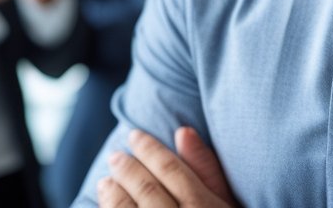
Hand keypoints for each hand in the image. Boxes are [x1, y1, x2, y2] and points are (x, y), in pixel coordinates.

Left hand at [99, 128, 234, 207]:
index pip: (171, 169)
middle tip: (115, 157)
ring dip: (114, 195)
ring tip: (106, 182)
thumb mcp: (226, 203)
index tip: (135, 135)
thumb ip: (206, 169)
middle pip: (148, 189)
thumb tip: (183, 131)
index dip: (150, 149)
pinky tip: (106, 207)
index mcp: (205, 207)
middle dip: (128, 169)